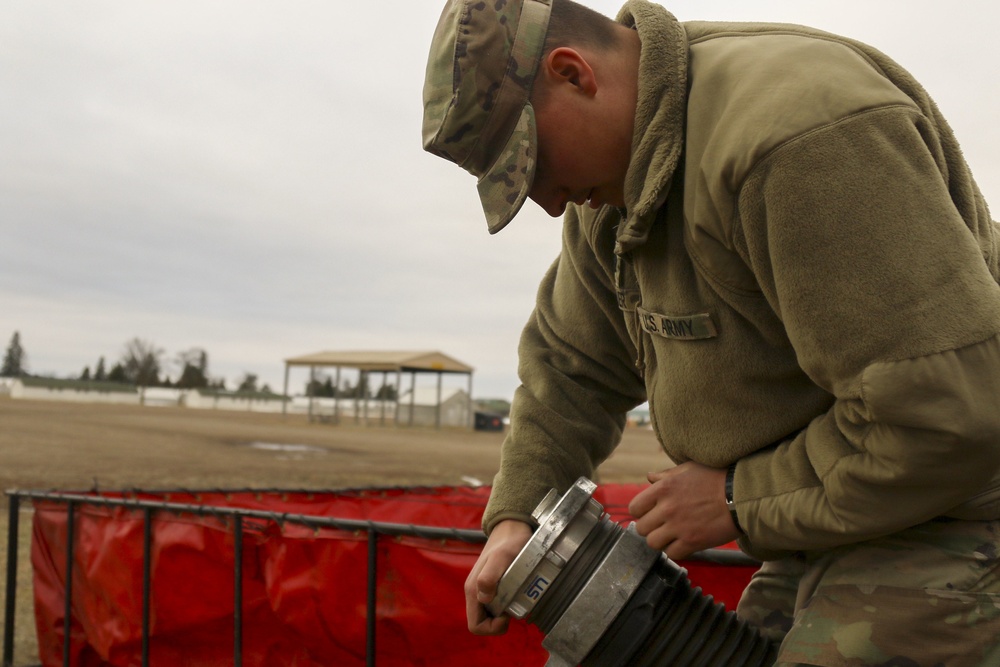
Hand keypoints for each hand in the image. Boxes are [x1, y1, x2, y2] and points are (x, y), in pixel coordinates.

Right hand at [464, 519, 532, 634]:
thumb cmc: (509, 543)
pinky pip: (495, 604)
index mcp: (473, 590)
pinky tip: (515, 594)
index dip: (491, 627)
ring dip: (502, 615)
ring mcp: (482, 588)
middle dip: (497, 623)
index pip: (475, 625)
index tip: (506, 615)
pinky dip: (505, 605)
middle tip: (512, 610)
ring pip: (488, 614)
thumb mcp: (502, 558)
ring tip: (515, 600)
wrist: (511, 528)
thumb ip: (490, 576)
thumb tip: (483, 597)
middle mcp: (474, 591)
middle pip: (481, 622)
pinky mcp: (490, 584)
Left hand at [628, 462, 740, 559]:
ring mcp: (678, 526)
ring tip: (672, 535)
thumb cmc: (715, 478)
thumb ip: (665, 475)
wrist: (741, 495)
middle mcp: (666, 508)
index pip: (634, 508)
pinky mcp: (692, 542)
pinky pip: (672, 553)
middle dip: (650, 528)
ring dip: (661, 541)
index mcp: (663, 488)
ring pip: (653, 543)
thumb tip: (649, 477)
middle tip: (662, 526)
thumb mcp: (688, 469)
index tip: (650, 513)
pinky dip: (676, 550)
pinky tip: (683, 542)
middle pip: (641, 528)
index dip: (641, 512)